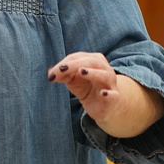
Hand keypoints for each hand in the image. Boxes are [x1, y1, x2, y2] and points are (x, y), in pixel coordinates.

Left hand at [47, 52, 163, 137]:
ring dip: (93, 73)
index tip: (52, 73)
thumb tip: (50, 73)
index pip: (78, 58)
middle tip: (62, 69)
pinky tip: (102, 93)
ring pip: (104, 75)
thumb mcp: (72, 80)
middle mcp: (104, 69)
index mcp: (94, 61)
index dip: (64, 64)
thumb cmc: (85, 87)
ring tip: (81, 72)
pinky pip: (113, 95)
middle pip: (91, 62)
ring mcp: (110, 83)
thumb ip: (62, 74)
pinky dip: (108, 94)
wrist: (101, 106)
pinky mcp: (113, 98)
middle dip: (74, 65)